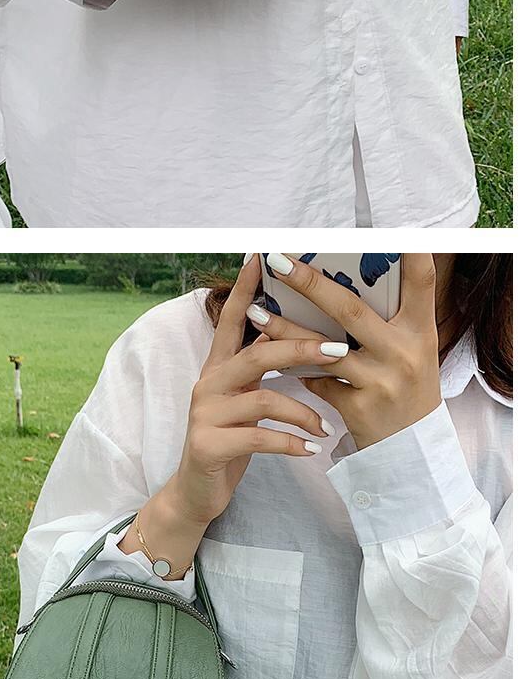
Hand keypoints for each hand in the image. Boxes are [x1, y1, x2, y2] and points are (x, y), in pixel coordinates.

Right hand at [121, 257, 332, 576]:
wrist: (197, 490)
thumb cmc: (232, 439)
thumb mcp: (247, 399)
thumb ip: (263, 371)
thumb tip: (302, 336)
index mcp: (219, 366)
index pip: (231, 318)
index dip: (244, 288)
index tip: (260, 256)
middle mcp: (208, 382)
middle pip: (257, 352)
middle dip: (300, 347)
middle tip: (339, 348)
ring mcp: (205, 413)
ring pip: (262, 397)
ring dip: (302, 410)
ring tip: (325, 426)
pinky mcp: (209, 444)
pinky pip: (259, 437)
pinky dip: (290, 443)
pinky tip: (310, 450)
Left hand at [255, 253, 441, 452]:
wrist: (412, 452)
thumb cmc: (410, 388)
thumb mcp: (414, 350)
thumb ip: (388, 319)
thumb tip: (345, 276)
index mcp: (421, 332)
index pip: (421, 283)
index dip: (412, 254)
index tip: (393, 226)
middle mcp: (403, 353)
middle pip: (349, 310)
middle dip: (309, 283)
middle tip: (278, 261)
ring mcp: (380, 382)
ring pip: (321, 348)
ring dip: (284, 328)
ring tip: (256, 311)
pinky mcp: (358, 409)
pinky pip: (316, 380)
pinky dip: (295, 366)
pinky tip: (272, 354)